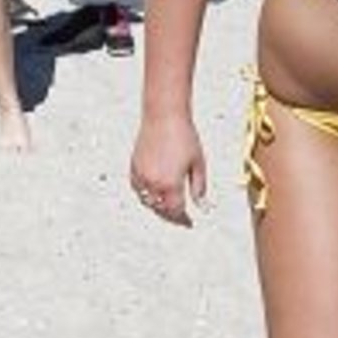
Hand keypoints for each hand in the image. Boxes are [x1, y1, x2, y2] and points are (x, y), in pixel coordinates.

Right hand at [129, 112, 206, 226]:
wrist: (164, 116)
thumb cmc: (184, 136)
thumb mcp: (198, 163)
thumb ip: (199, 187)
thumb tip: (202, 206)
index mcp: (171, 184)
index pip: (176, 211)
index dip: (183, 219)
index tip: (189, 222)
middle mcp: (153, 183)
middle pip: (160, 208)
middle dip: (170, 213)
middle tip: (179, 214)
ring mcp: (141, 175)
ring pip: (147, 200)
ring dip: (157, 204)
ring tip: (167, 204)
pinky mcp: (134, 166)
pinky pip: (137, 188)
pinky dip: (145, 192)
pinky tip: (153, 190)